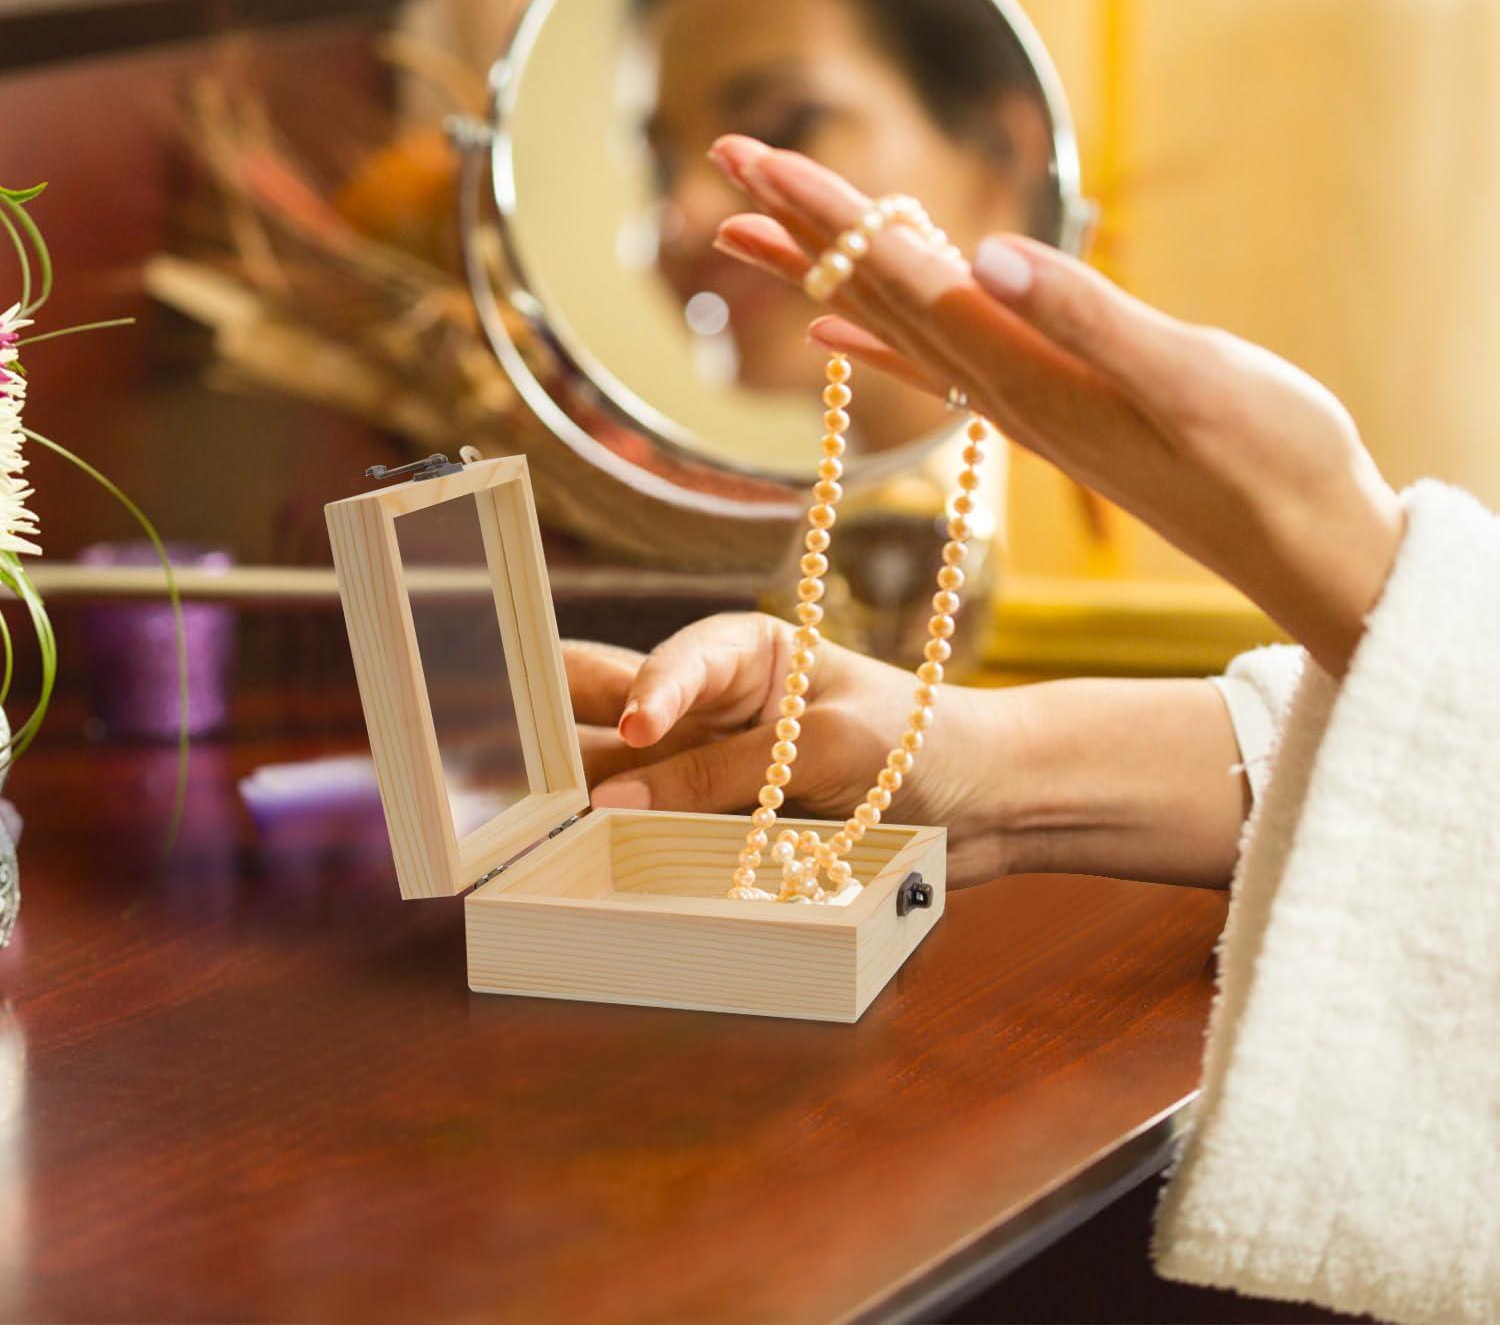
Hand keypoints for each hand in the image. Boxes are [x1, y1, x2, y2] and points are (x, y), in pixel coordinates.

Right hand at [566, 613, 1015, 885]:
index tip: (635, 731)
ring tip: (531, 823)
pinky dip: (620, 846)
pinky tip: (578, 862)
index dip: (649, 693)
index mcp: (744, 652)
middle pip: (616, 705)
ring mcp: (708, 769)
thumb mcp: (830, 747)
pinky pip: (654, 831)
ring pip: (621, 774)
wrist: (983, 804)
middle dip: (564, 725)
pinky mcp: (716, 826)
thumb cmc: (918, 743)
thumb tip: (617, 800)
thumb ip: (727, 773)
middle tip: (512, 752)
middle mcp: (711, 707)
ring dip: (583, 796)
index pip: (677, 661)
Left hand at [709, 135, 1404, 673]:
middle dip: (799, 223)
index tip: (753, 160)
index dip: (827, 212)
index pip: (902, 274)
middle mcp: (1002, 387)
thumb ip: (1090, 320)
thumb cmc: (1271, 461)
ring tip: (749, 234)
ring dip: (820, 269)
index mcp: (1027, 367)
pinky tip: (831, 330)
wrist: (1300, 544)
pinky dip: (875, 337)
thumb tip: (990, 256)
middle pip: (875, 290)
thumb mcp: (1194, 380)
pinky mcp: (1046, 411)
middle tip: (723, 162)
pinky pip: (932, 367)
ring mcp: (1018, 402)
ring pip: (892, 320)